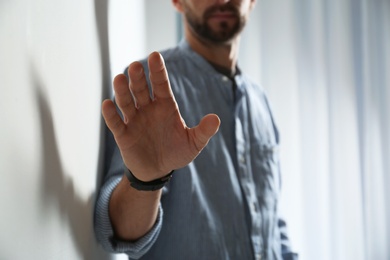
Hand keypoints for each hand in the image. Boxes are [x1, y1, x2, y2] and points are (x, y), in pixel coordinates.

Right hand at [102, 52, 219, 180]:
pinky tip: (107, 104)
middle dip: (138, 78)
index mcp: (165, 105)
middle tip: (137, 66)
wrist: (159, 171)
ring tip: (120, 78)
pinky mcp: (124, 135)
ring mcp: (134, 120)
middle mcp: (148, 109)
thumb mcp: (193, 143)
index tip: (154, 56)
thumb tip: (216, 119)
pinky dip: (111, 114)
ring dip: (122, 91)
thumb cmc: (176, 152)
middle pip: (141, 89)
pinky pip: (116, 122)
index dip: (157, 71)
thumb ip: (204, 131)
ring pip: (126, 102)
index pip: (160, 84)